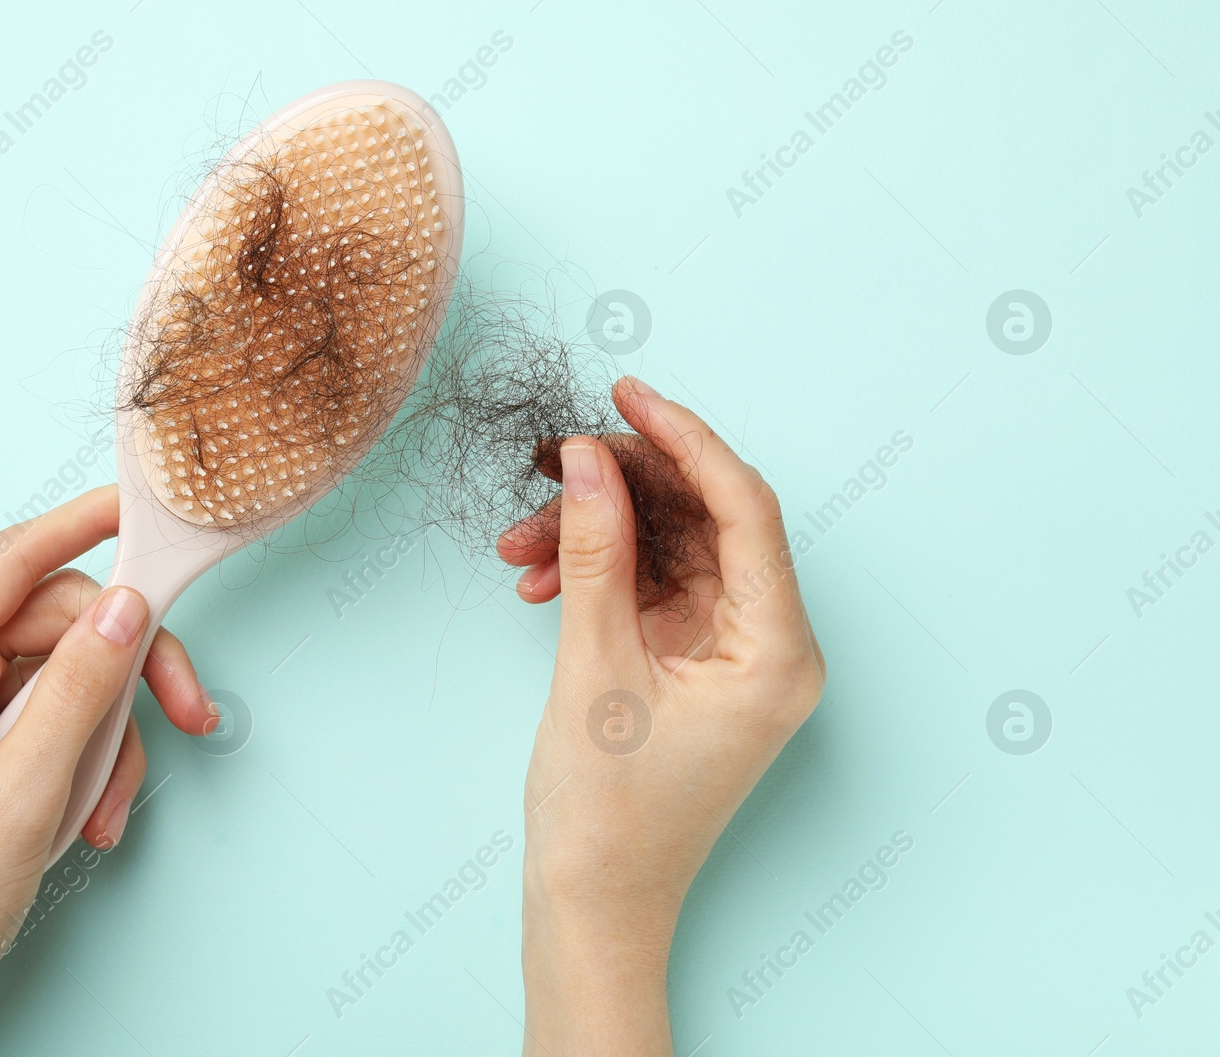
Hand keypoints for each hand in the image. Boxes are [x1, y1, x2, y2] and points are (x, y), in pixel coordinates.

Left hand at [0, 486, 214, 1055]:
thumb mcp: (25, 793)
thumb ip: (82, 690)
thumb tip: (126, 605)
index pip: (14, 563)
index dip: (82, 523)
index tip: (141, 502)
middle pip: (61, 625)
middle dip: (127, 672)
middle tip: (187, 713)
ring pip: (70, 678)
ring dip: (109, 737)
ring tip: (107, 808)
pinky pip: (58, 722)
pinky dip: (89, 762)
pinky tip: (89, 818)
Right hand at [502, 378, 825, 1055]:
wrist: (594, 902)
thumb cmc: (608, 815)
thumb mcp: (593, 667)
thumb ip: (595, 551)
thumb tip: (585, 458)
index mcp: (777, 651)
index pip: (744, 508)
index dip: (684, 439)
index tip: (625, 394)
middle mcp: (772, 646)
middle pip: (706, 521)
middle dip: (622, 488)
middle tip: (550, 463)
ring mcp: (735, 654)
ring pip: (671, 550)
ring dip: (596, 533)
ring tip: (520, 543)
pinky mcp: (697, 664)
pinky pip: (653, 587)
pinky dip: (599, 573)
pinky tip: (540, 577)